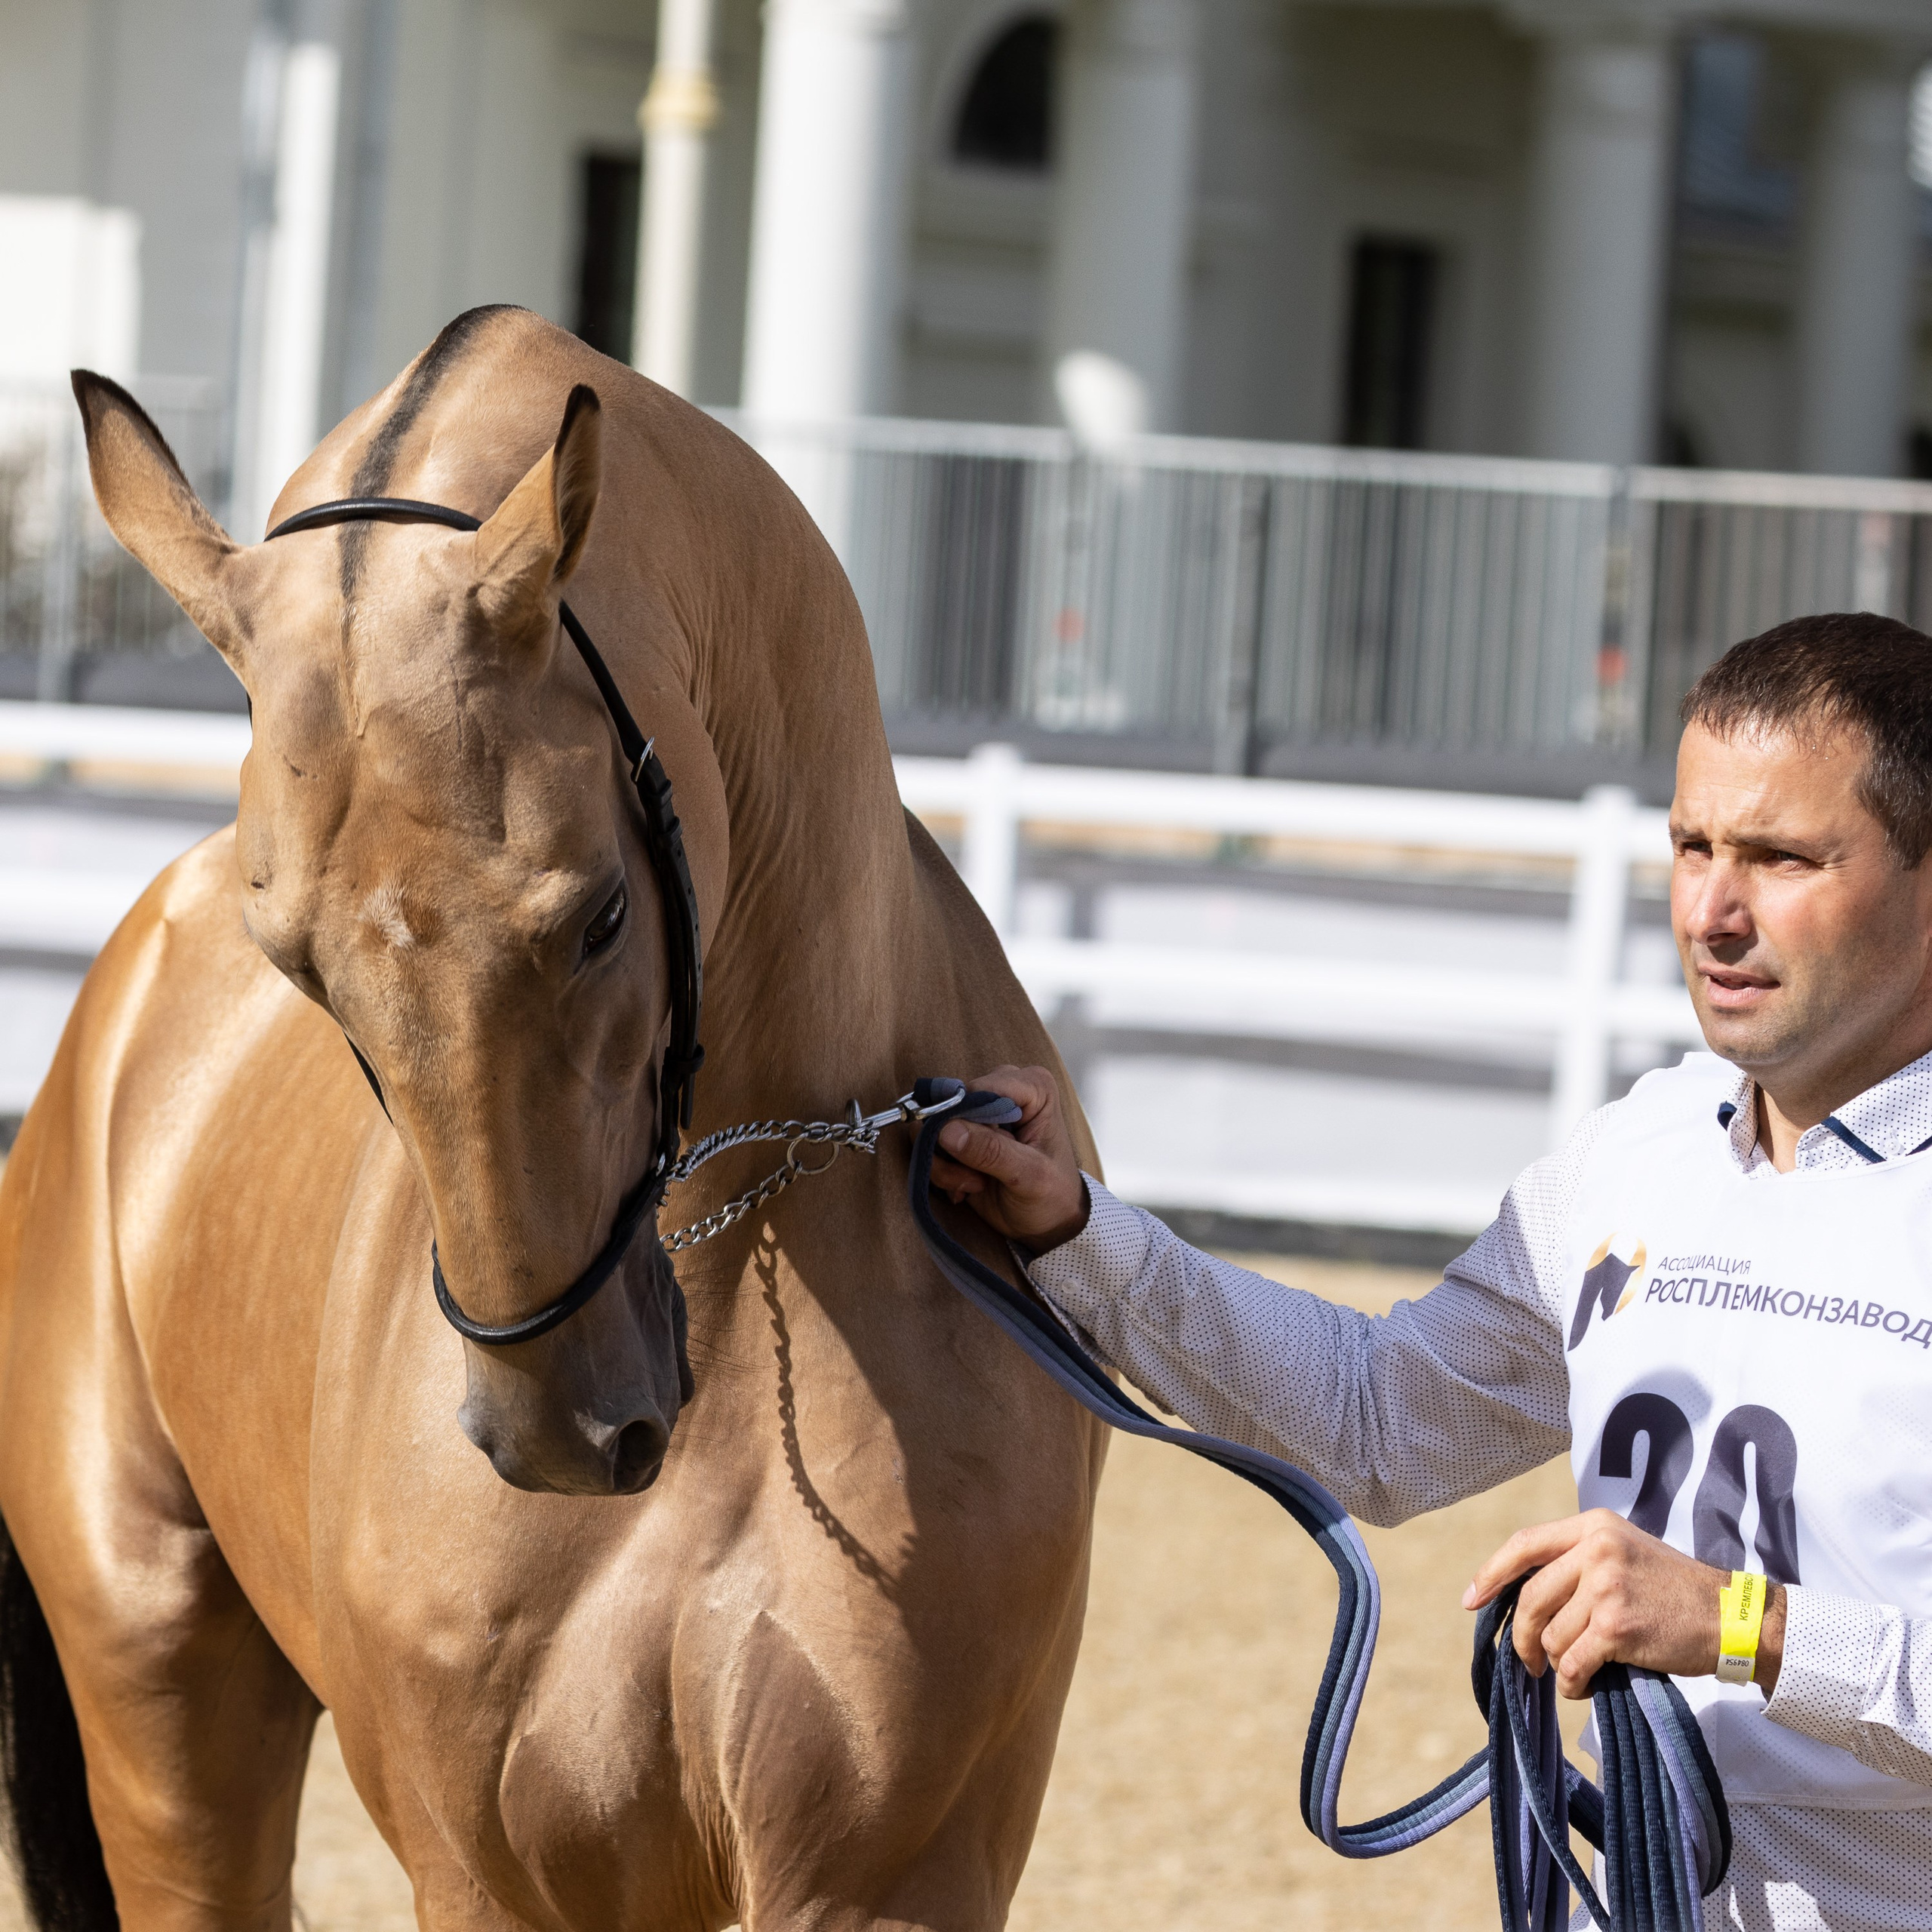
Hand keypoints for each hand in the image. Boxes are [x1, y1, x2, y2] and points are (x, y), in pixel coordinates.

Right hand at [927, 1064, 1089, 1252]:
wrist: (1047, 1223)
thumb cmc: (1053, 1196)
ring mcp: (979, 1112)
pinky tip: (967, 1188)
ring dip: (948, 1163)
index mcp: (1033, 1088)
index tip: (973, 1157)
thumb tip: (946, 1130)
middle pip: (952, 1104)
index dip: (966, 1119)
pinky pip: (930, 1143)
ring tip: (974, 1185)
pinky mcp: (961, 1134)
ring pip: (935, 1124)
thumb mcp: (1030, 1176)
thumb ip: (992, 1152)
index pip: (980, 1088)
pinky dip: (944, 1170)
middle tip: (975, 1179)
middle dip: (956, 1146)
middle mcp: (1003, 1091)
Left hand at [1463, 1509, 1785, 1699]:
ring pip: (1552, 1635)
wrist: (1731, 1617)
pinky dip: (1572, 1682)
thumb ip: (1579, 1561)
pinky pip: (1573, 1662)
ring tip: (1578, 1670)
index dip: (1492, 1573)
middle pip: (1532, 1598)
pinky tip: (1585, 1686)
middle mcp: (1595, 1549)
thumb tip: (1525, 1596)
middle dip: (1522, 1637)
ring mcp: (1606, 1586)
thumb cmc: (1674, 1590)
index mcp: (1593, 1526)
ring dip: (1557, 1664)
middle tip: (1528, 1662)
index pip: (1524, 1544)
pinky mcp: (1617, 1626)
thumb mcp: (1624, 1552)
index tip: (1471, 1599)